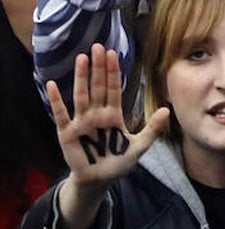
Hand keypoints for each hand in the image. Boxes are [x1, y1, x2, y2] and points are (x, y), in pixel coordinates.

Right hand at [49, 45, 168, 189]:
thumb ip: (152, 129)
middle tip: (98, 46)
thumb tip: (168, 110)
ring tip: (81, 58)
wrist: (99, 181)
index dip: (114, 72)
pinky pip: (61, 114)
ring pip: (81, 95)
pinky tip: (53, 85)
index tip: (113, 54)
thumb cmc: (118, 163)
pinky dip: (57, 100)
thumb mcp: (139, 147)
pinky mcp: (67, 133)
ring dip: (81, 77)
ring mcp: (82, 122)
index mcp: (113, 115)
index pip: (114, 89)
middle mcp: (97, 114)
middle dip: (99, 67)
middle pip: (98, 86)